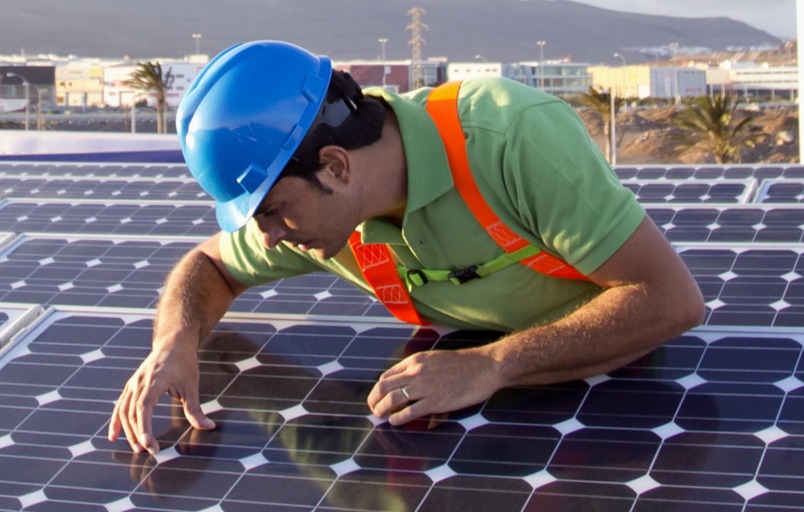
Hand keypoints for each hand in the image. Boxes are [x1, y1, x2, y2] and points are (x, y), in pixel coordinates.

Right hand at [108, 344, 214, 454]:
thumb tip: (209, 427)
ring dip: (129, 431)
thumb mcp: (192, 385)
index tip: (148, 443)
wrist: (173, 343)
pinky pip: (120, 405)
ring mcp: (133, 383)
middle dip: (138, 433)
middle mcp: (140, 382)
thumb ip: (196, 408)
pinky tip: (114, 436)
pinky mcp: (131, 386)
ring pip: (124, 411)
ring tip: (138, 448)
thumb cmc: (184, 362)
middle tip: (150, 451)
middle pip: (132, 412)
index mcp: (155, 380)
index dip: (143, 426)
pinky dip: (116, 421)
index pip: (143, 406)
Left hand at [367, 348, 500, 425]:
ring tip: (380, 416)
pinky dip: (398, 419)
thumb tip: (409, 389)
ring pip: (392, 400)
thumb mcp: (435, 359)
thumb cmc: (463, 364)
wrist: (484, 367)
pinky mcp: (434, 402)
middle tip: (373, 409)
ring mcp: (424, 387)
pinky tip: (395, 422)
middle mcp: (416, 372)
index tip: (377, 397)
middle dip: (374, 400)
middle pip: (384, 387)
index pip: (387, 375)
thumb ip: (420, 370)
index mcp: (415, 360)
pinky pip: (409, 412)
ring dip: (381, 410)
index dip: (378, 388)